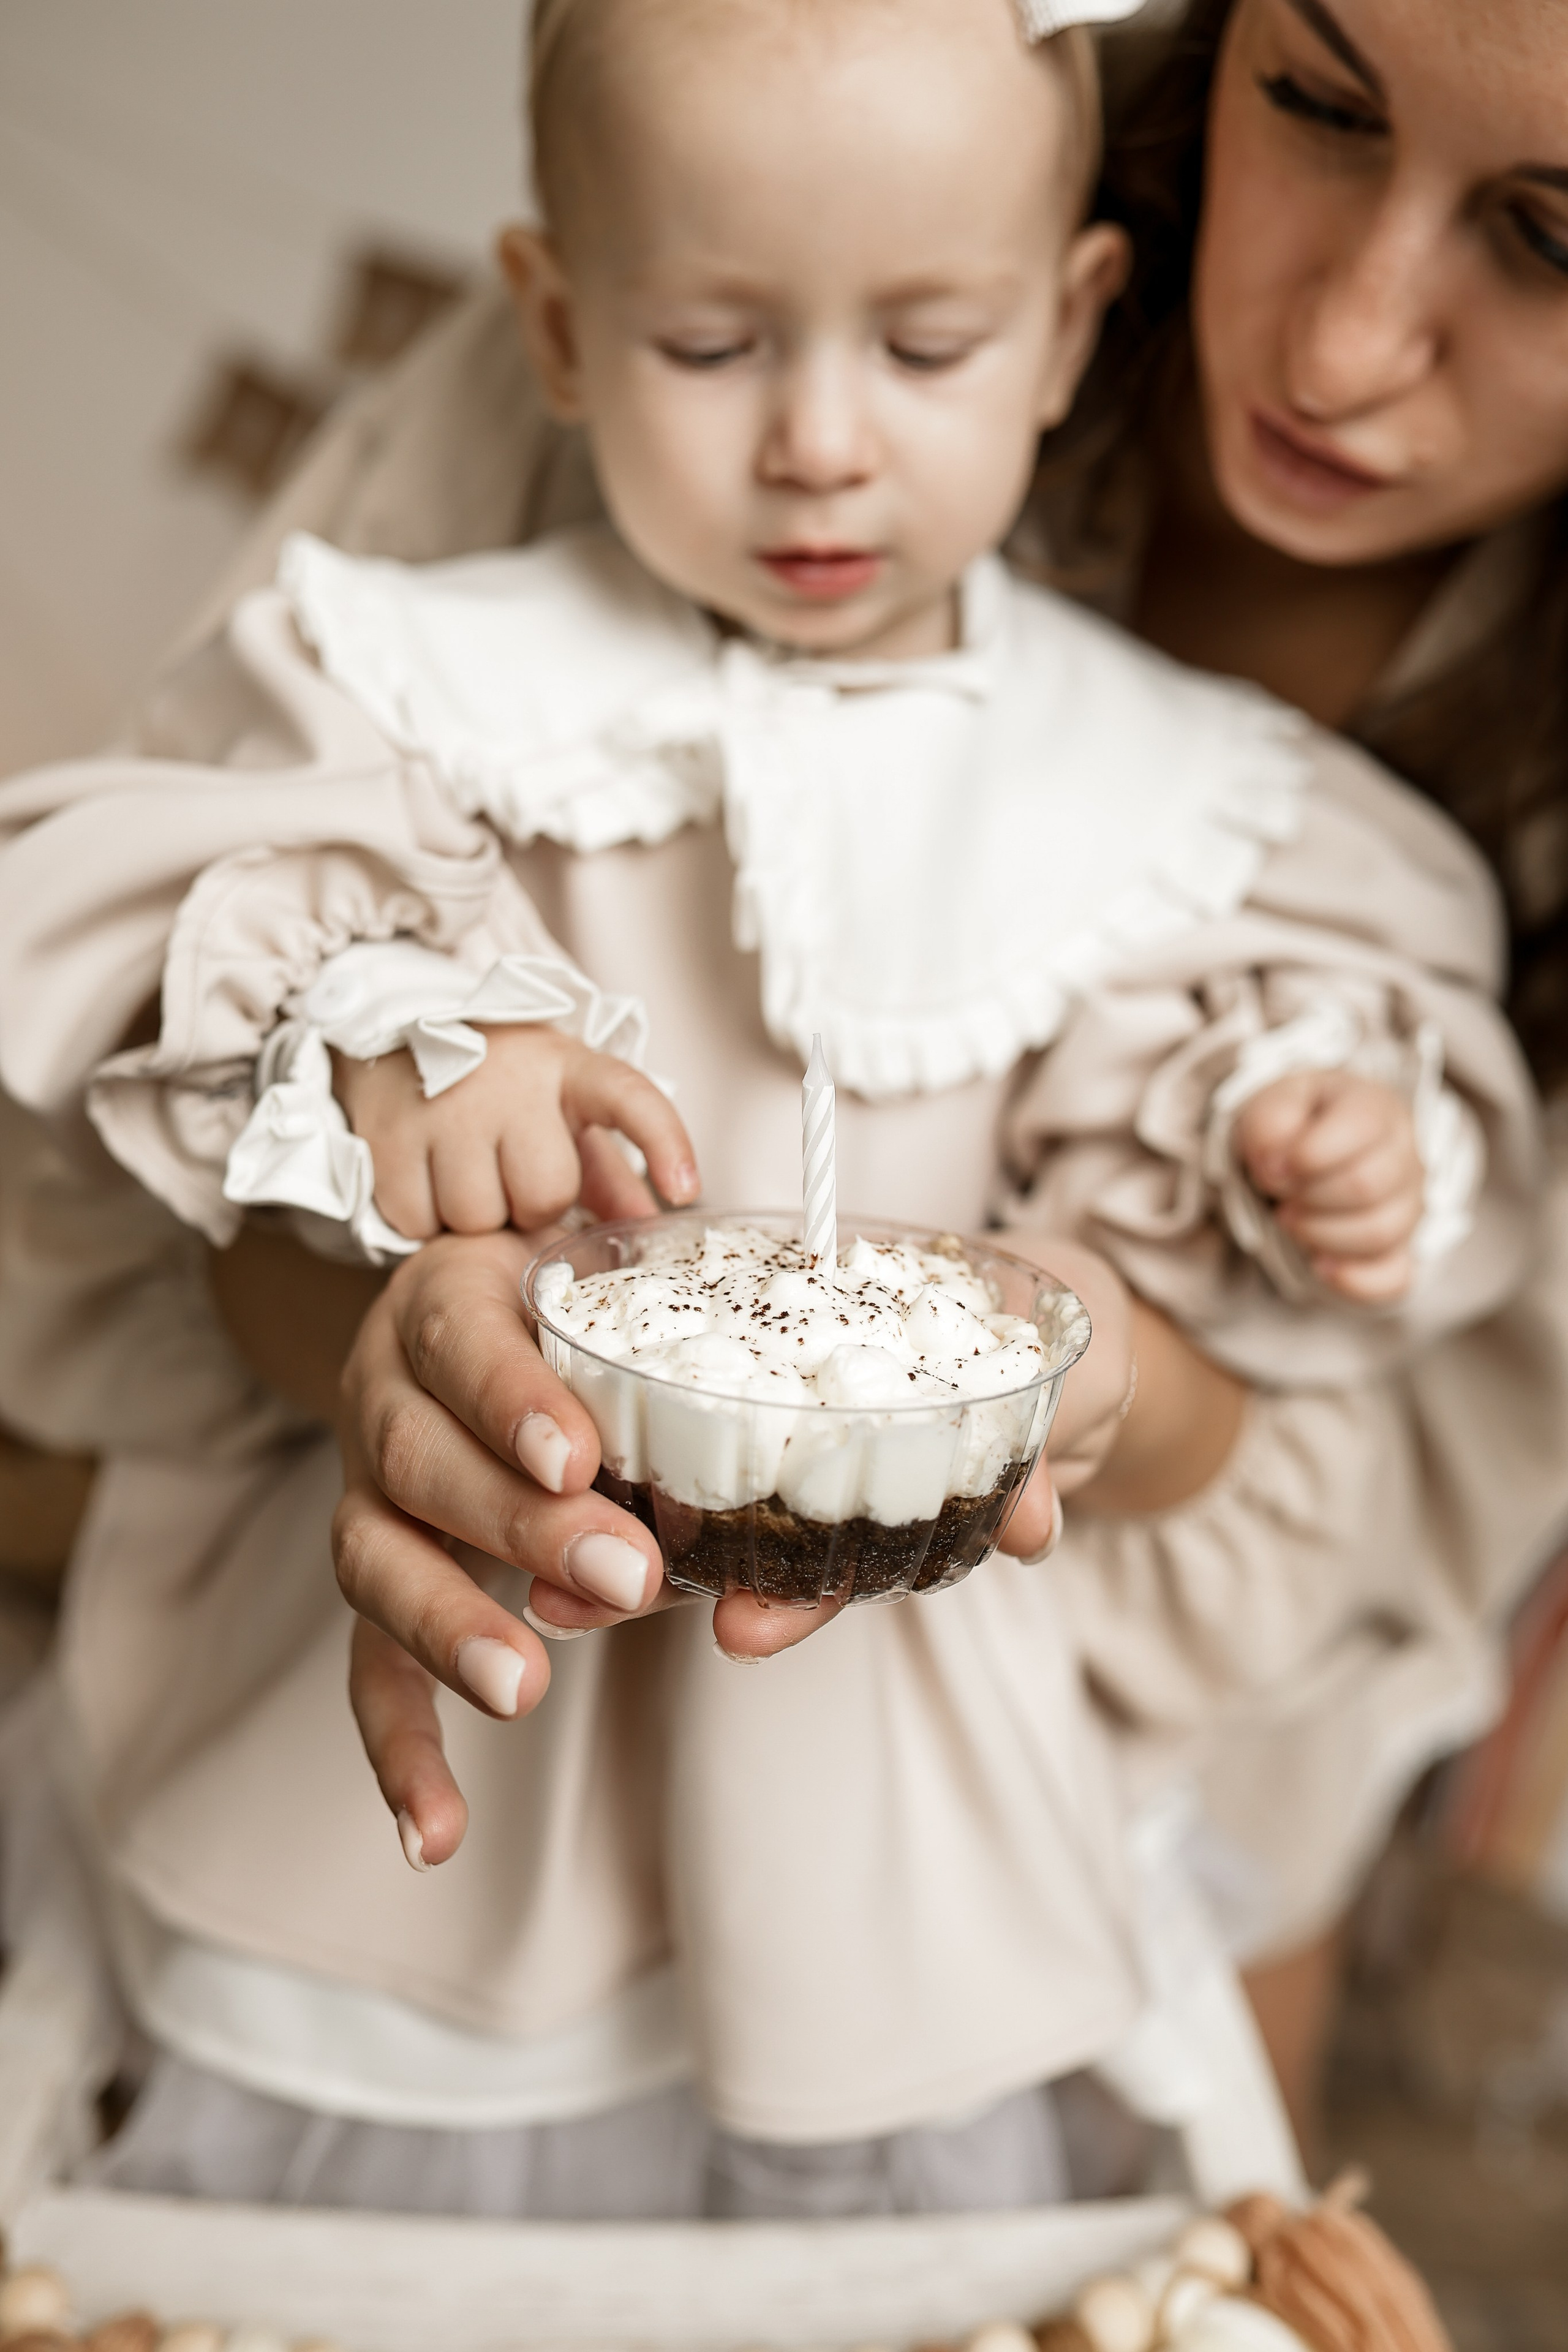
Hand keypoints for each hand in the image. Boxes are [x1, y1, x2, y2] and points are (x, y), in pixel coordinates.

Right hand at [333, 1026, 699, 1239]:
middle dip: (530, 1203)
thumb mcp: (560, 1109)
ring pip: (477, 1217)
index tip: (687, 1190)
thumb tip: (647, 1224)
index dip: (665, 1143)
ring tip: (463, 1168)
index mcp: (568, 1068)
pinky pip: (417, 1221)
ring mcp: (447, 1103)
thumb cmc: (501, 1088)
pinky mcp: (389, 1132)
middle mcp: (511, 1079)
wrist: (395, 1031)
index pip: (630, 1098)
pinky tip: (423, 1174)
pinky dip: (421, 1216)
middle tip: (509, 1171)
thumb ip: (607, 1169)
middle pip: (544, 1193)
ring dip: (473, 1214)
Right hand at [337, 1231, 841, 1869]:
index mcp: (464, 1292)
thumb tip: (1032, 1521)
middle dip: (518, 1521)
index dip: (517, 1397)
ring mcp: (377, 1485)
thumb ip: (868, 1384)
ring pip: (377, 1558)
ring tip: (527, 1686)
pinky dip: (397, 1746)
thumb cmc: (632, 1299)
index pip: (472, 1338)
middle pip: (421, 1454)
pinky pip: (367, 1664)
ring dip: (448, 1624)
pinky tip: (436, 1834)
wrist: (510, 1301)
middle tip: (624, 1577)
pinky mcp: (387, 1569)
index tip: (582, 1456)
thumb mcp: (719, 1291)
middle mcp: (393, 1384)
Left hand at [1234, 1070, 1422, 1303]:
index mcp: (1377, 1110)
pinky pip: (1396, 1277)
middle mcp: (1404, 1156)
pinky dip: (1354, 1280)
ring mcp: (1409, 1206)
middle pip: (1367, 1186)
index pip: (1361, 1129)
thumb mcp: (1273, 1103)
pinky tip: (1320, 1266)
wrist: (1308, 1149)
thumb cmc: (1295, 1123)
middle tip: (1281, 1198)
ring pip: (1380, 1234)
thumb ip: (1270, 1122)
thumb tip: (1276, 1167)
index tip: (1272, 1168)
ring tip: (1292, 1220)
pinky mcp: (1401, 1250)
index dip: (1306, 1155)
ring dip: (1320, 1235)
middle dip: (1309, 1198)